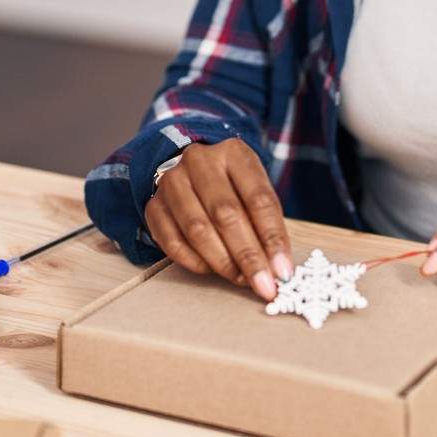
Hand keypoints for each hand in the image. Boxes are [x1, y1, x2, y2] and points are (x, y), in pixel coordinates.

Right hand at [143, 139, 292, 299]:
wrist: (190, 172)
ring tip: (241, 279)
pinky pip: (173, 243)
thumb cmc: (231, 185)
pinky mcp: (154, 206)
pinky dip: (196, 262)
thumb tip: (277, 267)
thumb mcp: (254, 190)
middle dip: (248, 256)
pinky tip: (212, 270)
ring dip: (223, 262)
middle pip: (226, 215)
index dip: (272, 238)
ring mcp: (171, 183)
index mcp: (233, 153)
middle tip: (263, 284)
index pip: (258, 198)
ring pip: (198, 230)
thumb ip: (266, 224)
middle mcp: (199, 162)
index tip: (283, 270)